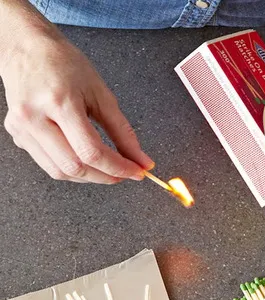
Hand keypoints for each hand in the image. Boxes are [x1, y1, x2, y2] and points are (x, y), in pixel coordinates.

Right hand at [1, 26, 153, 183]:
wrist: (27, 50)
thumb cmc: (63, 64)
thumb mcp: (100, 93)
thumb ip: (122, 131)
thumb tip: (140, 159)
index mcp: (59, 102)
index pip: (91, 151)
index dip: (118, 167)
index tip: (137, 171)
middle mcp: (34, 118)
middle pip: (75, 166)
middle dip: (106, 176)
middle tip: (124, 173)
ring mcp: (22, 129)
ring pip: (60, 172)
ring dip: (89, 177)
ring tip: (107, 169)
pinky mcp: (18, 136)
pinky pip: (49, 165)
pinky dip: (73, 170)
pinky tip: (85, 161)